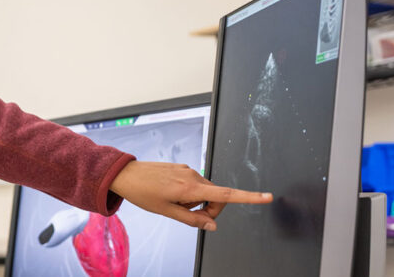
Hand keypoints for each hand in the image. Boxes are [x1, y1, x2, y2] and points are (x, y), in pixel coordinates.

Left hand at [109, 161, 271, 230]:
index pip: (226, 195)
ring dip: (196, 202)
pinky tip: (171, 193)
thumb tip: (213, 226)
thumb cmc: (144, 194)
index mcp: (191, 188)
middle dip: (209, 209)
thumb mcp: (167, 212)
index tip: (267, 197)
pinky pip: (195, 185)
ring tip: (173, 202)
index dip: (249, 198)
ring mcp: (189, 170)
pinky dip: (190, 194)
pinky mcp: (184, 168)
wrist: (126, 173)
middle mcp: (194, 176)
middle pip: (217, 197)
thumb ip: (192, 219)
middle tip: (188, 215)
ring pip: (205, 192)